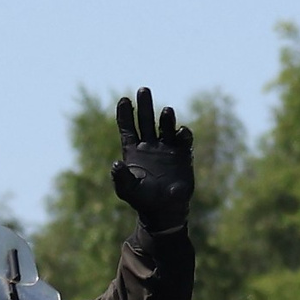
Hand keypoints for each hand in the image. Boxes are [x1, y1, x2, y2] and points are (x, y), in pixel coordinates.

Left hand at [109, 87, 194, 232]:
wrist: (165, 210)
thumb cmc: (143, 200)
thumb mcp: (128, 190)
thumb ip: (121, 178)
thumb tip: (115, 164)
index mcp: (133, 151)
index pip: (127, 127)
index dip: (125, 113)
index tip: (124, 99)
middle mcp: (149, 145)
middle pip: (145, 120)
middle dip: (144, 105)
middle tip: (143, 89)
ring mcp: (166, 148)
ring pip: (165, 126)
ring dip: (166, 117)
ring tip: (166, 111)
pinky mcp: (182, 154)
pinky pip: (183, 138)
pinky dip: (183, 132)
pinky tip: (180, 131)